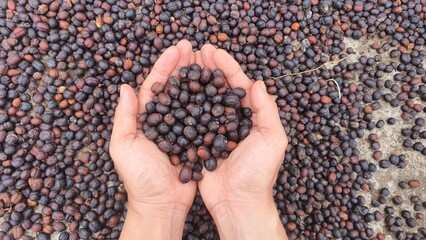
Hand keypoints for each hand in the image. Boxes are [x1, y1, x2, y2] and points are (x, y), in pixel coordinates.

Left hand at [110, 40, 196, 239]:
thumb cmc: (139, 177)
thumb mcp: (124, 146)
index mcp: (145, 119)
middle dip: (183, 66)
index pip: (156, 86)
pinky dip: (209, 102)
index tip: (177, 49)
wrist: (161, 203)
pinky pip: (203, 118)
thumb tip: (125, 87)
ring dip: (197, 79)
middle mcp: (163, 120)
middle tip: (194, 48)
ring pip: (190, 99)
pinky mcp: (195, 140)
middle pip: (174, 87)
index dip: (165, 66)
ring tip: (207, 62)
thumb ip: (125, 117)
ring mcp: (180, 129)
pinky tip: (217, 89)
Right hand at [195, 45, 288, 239]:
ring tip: (182, 65)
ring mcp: (215, 130)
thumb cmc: (259, 173)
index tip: (212, 50)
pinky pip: (191, 120)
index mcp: (251, 116)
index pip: (237, 84)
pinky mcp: (201, 142)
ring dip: (194, 82)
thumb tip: (258, 83)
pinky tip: (174, 93)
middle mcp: (232, 120)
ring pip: (203, 100)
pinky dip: (184, 105)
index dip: (226, 66)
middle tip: (194, 51)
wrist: (238, 202)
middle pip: (218, 88)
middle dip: (207, 68)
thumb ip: (268, 111)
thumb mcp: (273, 140)